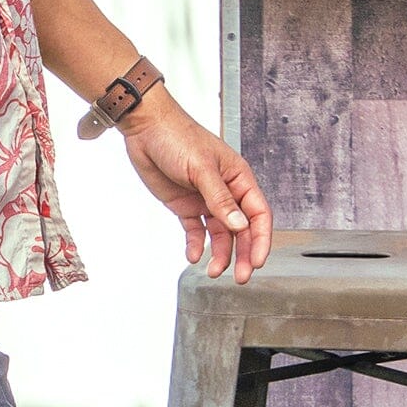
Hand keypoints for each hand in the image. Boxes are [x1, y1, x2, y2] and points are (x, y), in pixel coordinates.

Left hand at [119, 87, 271, 276]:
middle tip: (242, 277)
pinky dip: (195, 245)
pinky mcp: (184, 205)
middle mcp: (226, 191)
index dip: (261, 239)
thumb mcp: (201, 169)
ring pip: (219, 233)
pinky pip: (195, 230)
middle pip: (241, 229)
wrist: (145, 129)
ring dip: (219, 253)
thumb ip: (220, 200)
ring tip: (213, 272)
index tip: (259, 261)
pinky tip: (193, 257)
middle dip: (243, 254)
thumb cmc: (178, 138)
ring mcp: (205, 200)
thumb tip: (239, 226)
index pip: (259, 214)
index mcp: (239, 179)